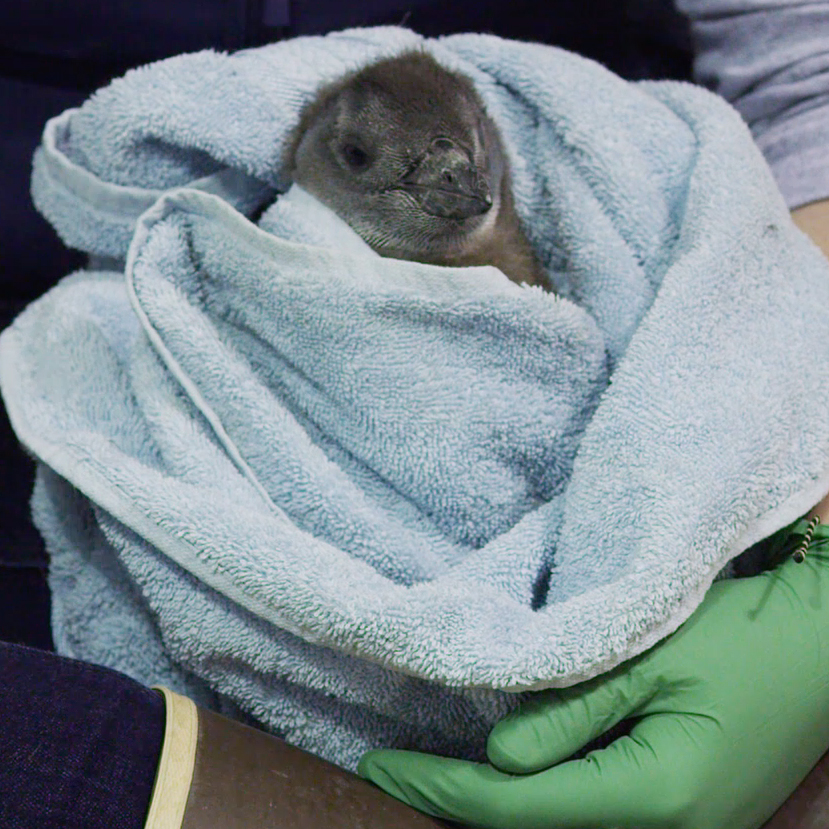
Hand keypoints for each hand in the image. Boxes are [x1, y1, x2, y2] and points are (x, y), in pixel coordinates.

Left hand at [359, 540, 828, 827]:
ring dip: (494, 805)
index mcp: (656, 800)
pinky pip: (595, 816)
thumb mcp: (645, 663)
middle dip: (456, 804)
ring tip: (432, 770)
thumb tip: (495, 759)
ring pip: (561, 828)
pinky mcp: (686, 815)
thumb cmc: (742, 640)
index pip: (514, 807)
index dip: (439, 788)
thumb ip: (567, 715)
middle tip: (396, 770)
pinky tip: (509, 770)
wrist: (821, 645)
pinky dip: (539, 798)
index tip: (380, 767)